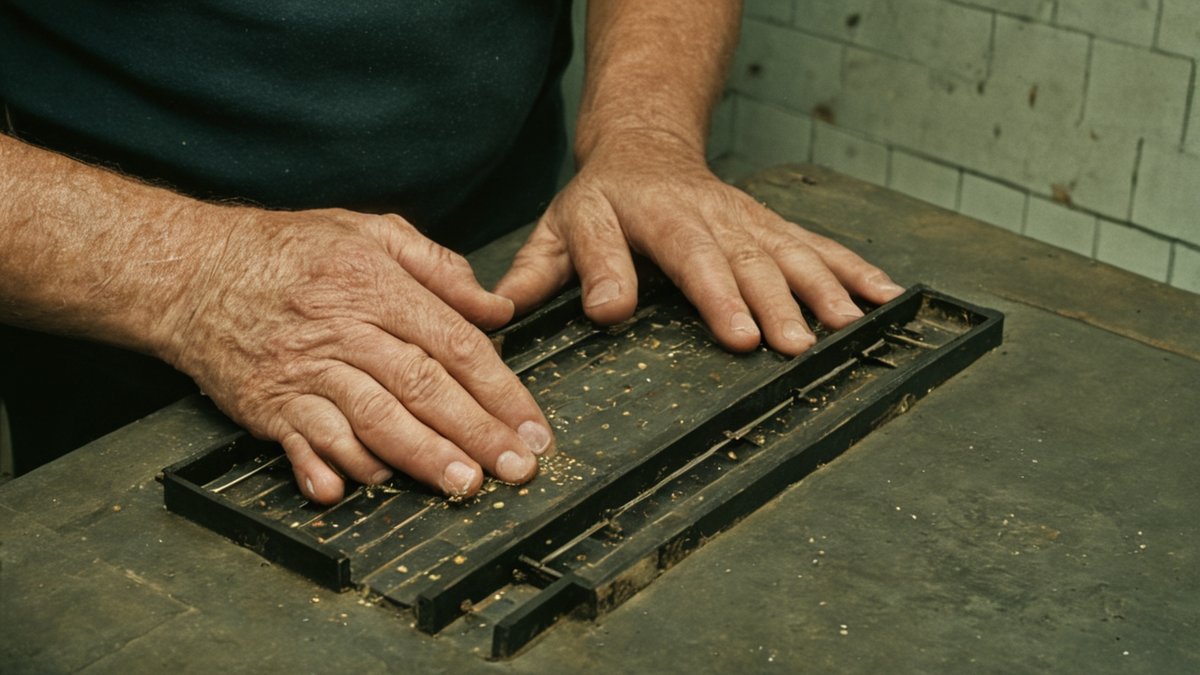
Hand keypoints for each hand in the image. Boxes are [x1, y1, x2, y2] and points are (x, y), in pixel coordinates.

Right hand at [162, 207, 554, 503]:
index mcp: (374, 285)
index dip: (499, 388)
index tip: (530, 425)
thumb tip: (496, 308)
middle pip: (421, 387)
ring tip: (461, 483)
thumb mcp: (368, 231)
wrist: (191, 273)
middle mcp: (341, 330)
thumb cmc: (287, 251)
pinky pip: (304, 441)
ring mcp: (302, 371)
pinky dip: (330, 465)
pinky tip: (356, 488)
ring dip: (420, 456)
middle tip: (514, 468)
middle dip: (475, 432)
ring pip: (371, 418)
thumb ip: (438, 266)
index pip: (452, 343)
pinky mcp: (267, 405)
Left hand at [494, 131, 905, 354]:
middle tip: (793, 346)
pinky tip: (885, 297)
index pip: (686, 256)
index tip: (737, 334)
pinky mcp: (771, 228)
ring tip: (847, 330)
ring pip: (790, 253)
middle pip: (745, 260)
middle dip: (775, 303)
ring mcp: (746, 222)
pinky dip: (854, 270)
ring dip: (823, 291)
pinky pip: (818, 246)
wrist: (645, 147)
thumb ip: (545, 270)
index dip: (714, 295)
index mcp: (653, 217)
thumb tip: (559, 310)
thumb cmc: (600, 200)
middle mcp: (708, 217)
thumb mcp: (560, 227)